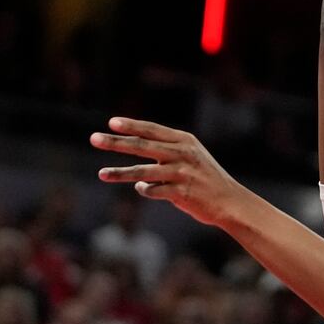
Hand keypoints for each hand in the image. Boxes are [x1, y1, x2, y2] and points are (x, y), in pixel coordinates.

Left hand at [92, 118, 256, 229]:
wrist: (229, 201)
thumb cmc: (205, 177)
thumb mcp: (190, 155)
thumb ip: (165, 149)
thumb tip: (133, 143)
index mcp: (184, 141)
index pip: (152, 130)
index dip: (131, 126)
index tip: (111, 123)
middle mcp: (182, 153)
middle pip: (142, 146)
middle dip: (116, 142)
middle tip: (93, 138)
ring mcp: (181, 173)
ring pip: (142, 172)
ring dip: (119, 173)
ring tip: (101, 174)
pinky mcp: (180, 192)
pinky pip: (152, 191)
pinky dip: (144, 190)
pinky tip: (143, 189)